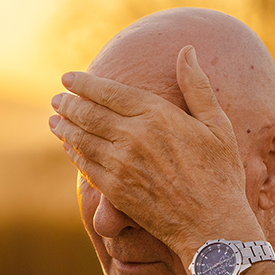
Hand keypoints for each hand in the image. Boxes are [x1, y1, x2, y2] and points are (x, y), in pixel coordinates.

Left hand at [48, 45, 260, 262]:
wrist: (212, 225)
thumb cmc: (220, 174)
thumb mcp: (217, 125)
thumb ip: (197, 86)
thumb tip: (187, 49)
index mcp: (157, 115)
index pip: (109, 92)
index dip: (85, 83)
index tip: (68, 78)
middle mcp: (133, 137)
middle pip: (89, 113)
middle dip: (68, 104)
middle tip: (56, 99)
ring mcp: (121, 165)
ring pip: (82, 139)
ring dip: (64, 127)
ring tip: (54, 119)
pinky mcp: (115, 190)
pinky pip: (86, 166)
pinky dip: (74, 153)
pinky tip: (69, 147)